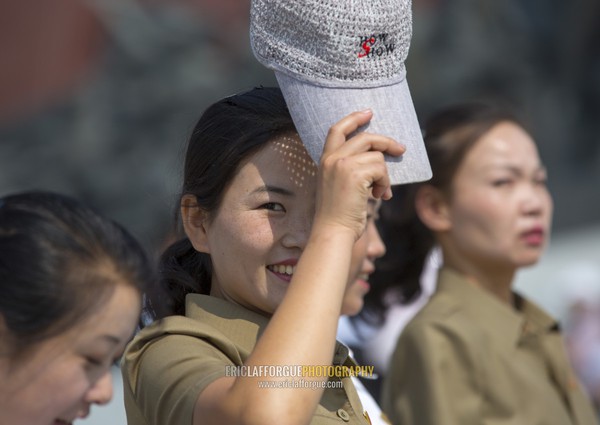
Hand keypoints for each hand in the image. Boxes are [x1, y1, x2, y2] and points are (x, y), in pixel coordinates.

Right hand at [315, 110, 404, 238]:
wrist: (332, 232)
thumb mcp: (338, 186)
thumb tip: (378, 158)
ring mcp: (342, 164)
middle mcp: (332, 159)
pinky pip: (381, 169)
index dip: (354, 118)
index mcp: (324, 160)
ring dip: (384, 176)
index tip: (368, 112)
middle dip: (386, 142)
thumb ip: (350, 169)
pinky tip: (380, 196)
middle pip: (365, 138)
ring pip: (377, 157)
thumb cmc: (338, 215)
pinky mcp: (355, 173)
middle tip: (401, 149)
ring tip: (380, 192)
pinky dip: (385, 183)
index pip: (337, 129)